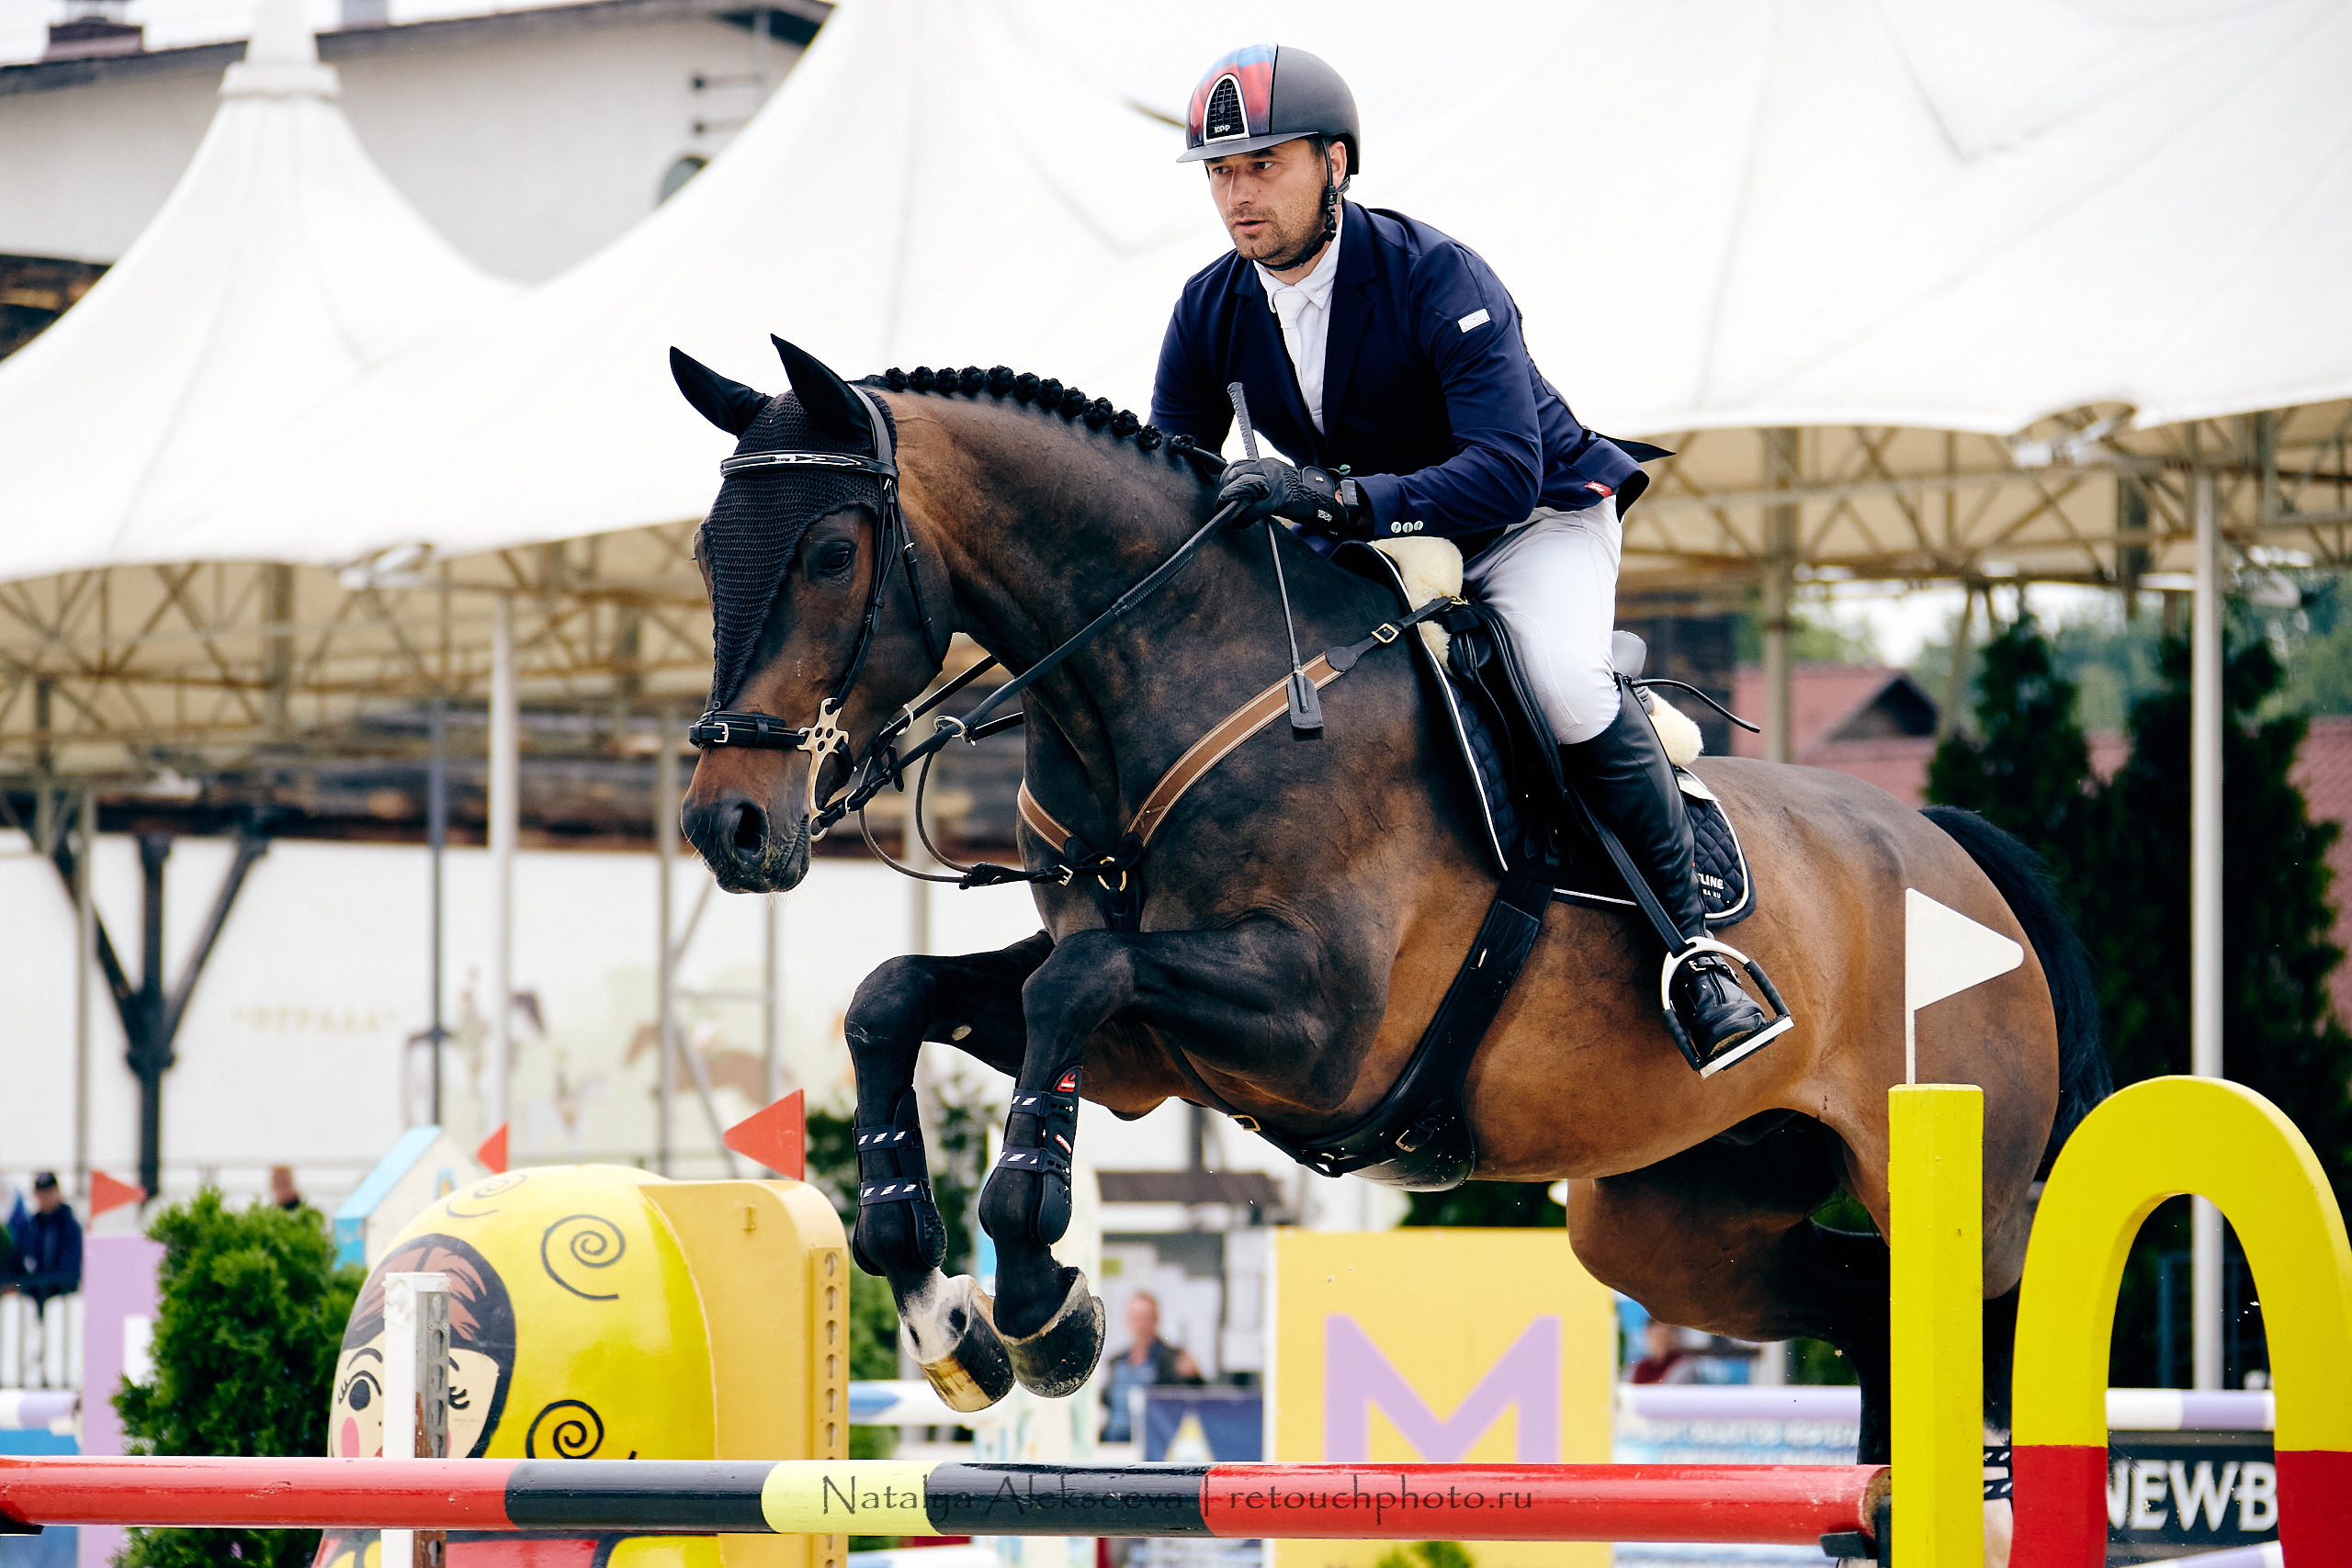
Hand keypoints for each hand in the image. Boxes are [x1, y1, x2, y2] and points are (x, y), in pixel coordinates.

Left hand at [1216, 457, 1346, 530]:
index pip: (1239, 463)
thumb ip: (1261, 479)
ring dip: (1229, 500)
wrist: (1320, 500)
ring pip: (1242, 488)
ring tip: (1225, 510)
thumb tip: (1240, 488)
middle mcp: (1269, 469)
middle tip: (1221, 501)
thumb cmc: (1298, 493)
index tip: (1223, 483)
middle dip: (1226, 488)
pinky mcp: (1276, 500)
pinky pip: (1253, 509)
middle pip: (1237, 473)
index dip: (1227, 474)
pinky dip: (1243, 518)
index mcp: (1268, 463)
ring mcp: (1273, 484)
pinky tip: (1238, 524)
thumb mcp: (1277, 478)